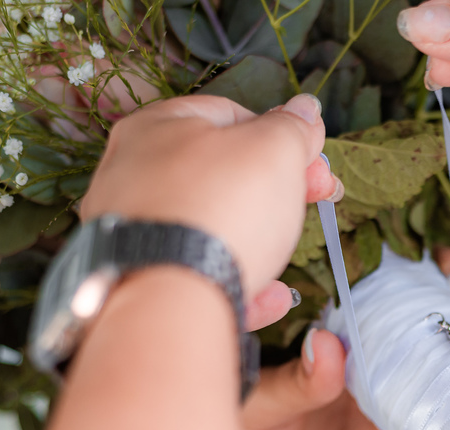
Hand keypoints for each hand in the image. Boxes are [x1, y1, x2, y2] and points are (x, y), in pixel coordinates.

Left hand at [79, 93, 342, 312]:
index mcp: (157, 127)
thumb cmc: (219, 210)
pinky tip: (270, 296)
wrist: (169, 301)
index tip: (315, 162)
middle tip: (316, 199)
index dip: (281, 136)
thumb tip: (305, 109)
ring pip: (209, 229)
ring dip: (259, 241)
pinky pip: (196, 274)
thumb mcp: (274, 150)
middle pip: (220, 174)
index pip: (230, 115)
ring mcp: (133, 231)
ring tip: (287, 257)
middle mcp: (133, 174)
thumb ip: (292, 127)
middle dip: (276, 190)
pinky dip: (236, 280)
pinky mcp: (141, 280)